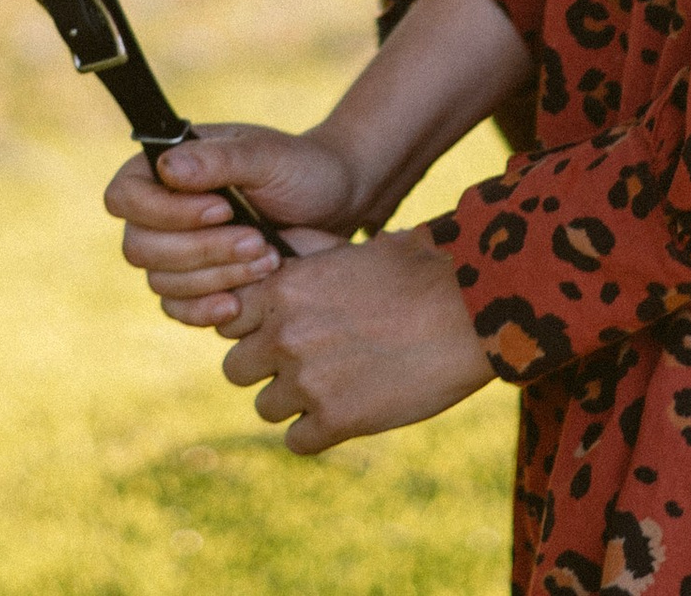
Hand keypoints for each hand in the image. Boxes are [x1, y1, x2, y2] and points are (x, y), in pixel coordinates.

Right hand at [104, 125, 359, 329]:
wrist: (335, 206)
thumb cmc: (300, 169)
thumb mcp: (266, 156)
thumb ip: (218, 160)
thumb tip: (165, 168)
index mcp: (166, 167)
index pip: (125, 196)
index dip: (165, 211)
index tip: (222, 209)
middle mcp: (161, 210)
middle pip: (139, 247)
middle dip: (201, 250)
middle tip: (257, 240)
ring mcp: (175, 251)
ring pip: (160, 283)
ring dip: (213, 277)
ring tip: (267, 260)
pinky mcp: (196, 285)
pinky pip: (177, 309)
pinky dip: (204, 309)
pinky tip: (238, 305)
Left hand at [220, 226, 492, 453]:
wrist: (463, 307)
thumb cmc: (411, 269)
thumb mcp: (345, 250)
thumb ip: (300, 260)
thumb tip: (270, 254)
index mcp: (281, 288)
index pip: (227, 319)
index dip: (250, 326)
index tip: (273, 328)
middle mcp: (283, 335)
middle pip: (236, 368)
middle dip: (265, 367)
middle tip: (302, 361)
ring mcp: (307, 381)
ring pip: (266, 407)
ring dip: (292, 401)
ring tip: (332, 384)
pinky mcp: (337, 420)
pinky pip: (298, 441)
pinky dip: (317, 432)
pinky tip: (345, 412)